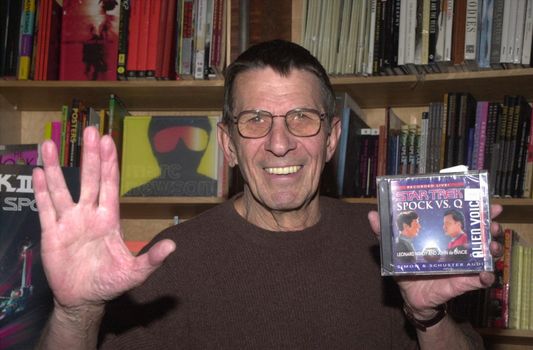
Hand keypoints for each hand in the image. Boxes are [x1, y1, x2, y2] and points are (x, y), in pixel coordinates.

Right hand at [33, 127, 175, 309]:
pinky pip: (45, 208)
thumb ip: (152, 259)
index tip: (108, 140)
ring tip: (49, 144)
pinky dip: (42, 190)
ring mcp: (69, 221)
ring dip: (55, 167)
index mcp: (109, 219)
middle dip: (89, 156)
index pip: (109, 185)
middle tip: (89, 130)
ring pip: (62, 189)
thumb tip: (173, 246)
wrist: (83, 299)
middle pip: (88, 179)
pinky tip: (39, 172)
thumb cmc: (110, 282)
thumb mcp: (134, 273)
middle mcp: (89, 214)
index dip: (109, 163)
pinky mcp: (51, 233)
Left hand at [367, 205, 503, 318]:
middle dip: (488, 224)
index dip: (475, 207)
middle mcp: (458, 246)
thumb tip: (372, 215)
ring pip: (486, 253)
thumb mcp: (394, 249)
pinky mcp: (464, 282)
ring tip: (491, 245)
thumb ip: (384, 233)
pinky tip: (484, 274)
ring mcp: (464, 264)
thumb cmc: (406, 268)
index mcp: (444, 234)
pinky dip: (485, 276)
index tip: (484, 199)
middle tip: (491, 221)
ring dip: (492, 248)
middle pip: (479, 231)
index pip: (462, 217)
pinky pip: (479, 279)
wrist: (412, 296)